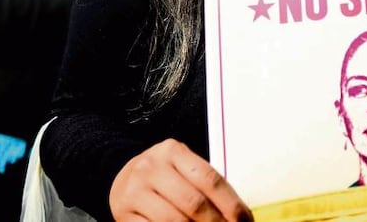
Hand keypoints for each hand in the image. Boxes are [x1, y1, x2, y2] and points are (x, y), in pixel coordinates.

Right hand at [110, 140, 251, 221]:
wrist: (121, 179)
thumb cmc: (163, 177)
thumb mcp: (182, 168)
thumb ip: (205, 186)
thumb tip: (237, 214)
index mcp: (172, 151)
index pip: (210, 179)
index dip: (232, 204)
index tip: (245, 221)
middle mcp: (151, 168)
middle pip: (194, 203)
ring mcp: (135, 191)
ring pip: (175, 221)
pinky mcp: (124, 214)